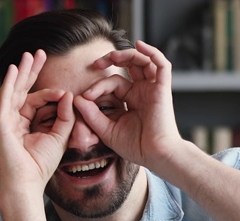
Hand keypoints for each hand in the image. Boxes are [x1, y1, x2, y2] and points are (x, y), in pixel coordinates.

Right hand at [0, 50, 74, 189]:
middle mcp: (12, 121)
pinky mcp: (0, 125)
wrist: (27, 184)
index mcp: (24, 124)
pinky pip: (5, 100)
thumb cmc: (40, 166)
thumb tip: (67, 94)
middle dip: (31, 72)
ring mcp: (4, 122)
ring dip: (21, 72)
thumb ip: (64, 116)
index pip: (35, 101)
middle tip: (38, 53)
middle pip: (22, 90)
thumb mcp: (59, 137)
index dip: (50, 93)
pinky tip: (15, 70)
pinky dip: (10, 84)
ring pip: (13, 91)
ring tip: (28, 55)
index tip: (65, 93)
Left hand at [74, 40, 180, 167]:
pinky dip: (152, 52)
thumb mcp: (106, 129)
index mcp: (130, 100)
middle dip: (112, 60)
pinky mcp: (162, 89)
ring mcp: (152, 89)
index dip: (97, 86)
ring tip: (112, 56)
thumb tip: (77, 98)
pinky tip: (139, 45)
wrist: (155, 155)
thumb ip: (91, 114)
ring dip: (127, 55)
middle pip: (128, 67)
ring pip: (142, 62)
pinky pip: (161, 65)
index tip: (85, 97)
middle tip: (96, 63)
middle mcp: (141, 92)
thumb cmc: (134, 146)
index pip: (112, 83)